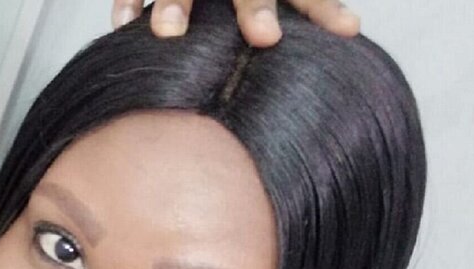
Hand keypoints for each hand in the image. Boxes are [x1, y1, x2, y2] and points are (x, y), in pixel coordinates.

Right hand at [111, 0, 359, 46]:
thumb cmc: (248, 3)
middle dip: (256, 7)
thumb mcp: (273, 1)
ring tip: (168, 33)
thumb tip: (332, 58)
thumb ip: (291, 19)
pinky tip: (124, 26)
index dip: (324, 9)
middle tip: (266, 37)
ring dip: (175, 3)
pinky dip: (129, 0)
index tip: (348, 30)